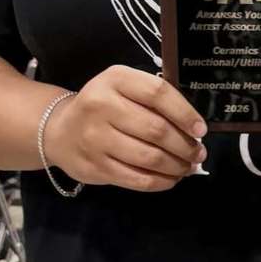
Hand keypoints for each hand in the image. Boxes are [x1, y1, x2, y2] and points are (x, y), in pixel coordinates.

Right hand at [44, 66, 206, 191]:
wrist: (59, 130)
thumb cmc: (104, 105)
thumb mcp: (124, 87)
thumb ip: (153, 98)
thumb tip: (193, 126)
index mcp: (116, 79)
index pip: (158, 93)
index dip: (185, 113)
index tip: (201, 129)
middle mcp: (102, 106)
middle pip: (156, 129)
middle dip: (184, 145)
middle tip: (198, 153)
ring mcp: (96, 138)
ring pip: (148, 157)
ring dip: (176, 166)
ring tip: (188, 166)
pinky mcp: (94, 167)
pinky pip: (135, 178)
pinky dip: (159, 182)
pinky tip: (171, 179)